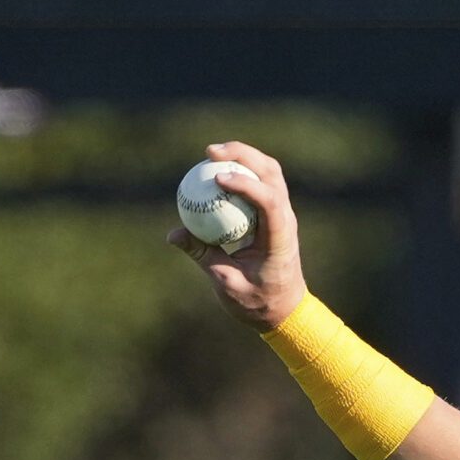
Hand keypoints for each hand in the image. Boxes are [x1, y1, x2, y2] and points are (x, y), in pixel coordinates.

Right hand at [168, 142, 306, 330]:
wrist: (285, 308)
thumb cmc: (258, 301)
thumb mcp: (226, 283)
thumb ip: (202, 255)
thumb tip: (173, 234)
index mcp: (280, 237)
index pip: (269, 201)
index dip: (246, 184)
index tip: (217, 178)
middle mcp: (286, 218)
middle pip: (271, 173)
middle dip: (243, 155)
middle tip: (209, 151)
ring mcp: (283, 213)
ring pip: (269, 171)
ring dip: (244, 156)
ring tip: (212, 152)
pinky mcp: (275, 212)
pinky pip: (260, 182)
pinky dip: (241, 171)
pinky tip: (216, 169)